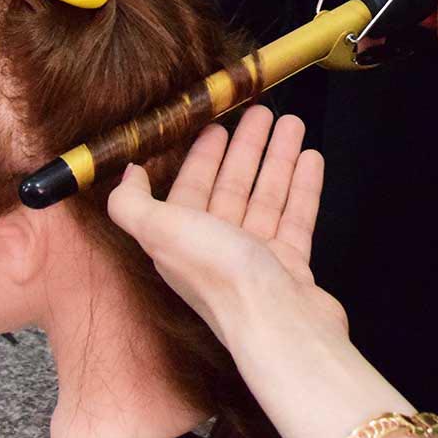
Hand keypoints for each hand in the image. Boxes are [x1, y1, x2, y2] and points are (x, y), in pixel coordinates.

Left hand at [107, 105, 344, 344]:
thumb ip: (133, 203)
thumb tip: (127, 173)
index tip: (218, 121)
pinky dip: (303, 186)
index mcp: (182, 240)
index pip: (191, 187)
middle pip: (231, 187)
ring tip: (293, 123)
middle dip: (246, 147)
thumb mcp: (163, 231)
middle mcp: (216, 249)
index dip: (203, 154)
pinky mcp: (290, 266)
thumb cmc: (222, 277)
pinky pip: (297, 217)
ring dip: (278, 159)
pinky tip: (311, 158)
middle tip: (263, 111)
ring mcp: (256, 259)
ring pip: (267, 196)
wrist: (281, 326)